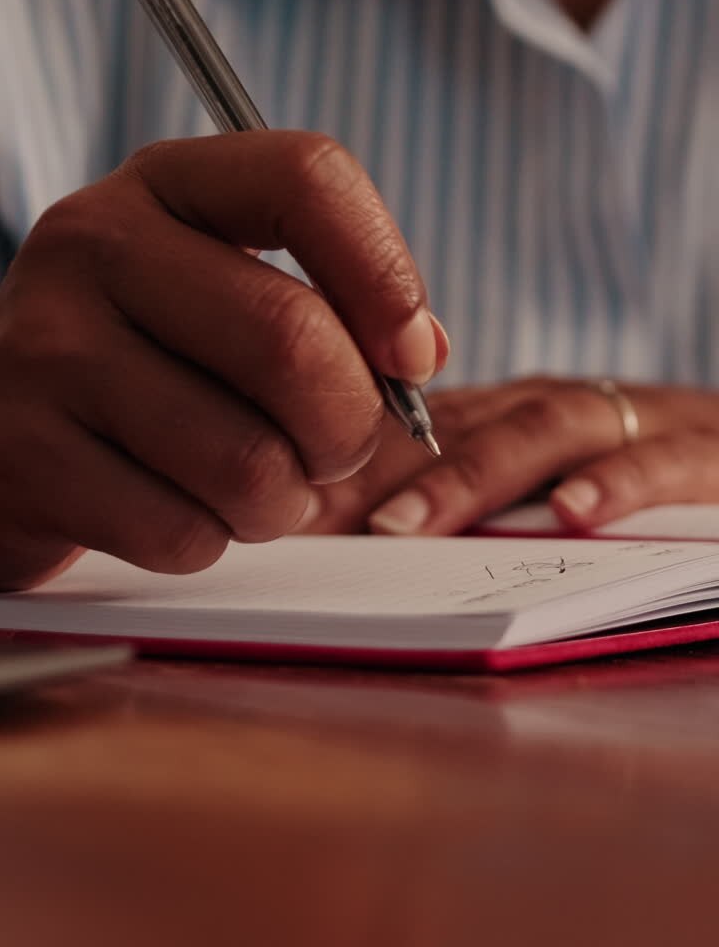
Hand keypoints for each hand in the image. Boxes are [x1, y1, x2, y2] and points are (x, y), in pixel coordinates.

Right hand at [0, 131, 446, 589]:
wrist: (4, 420)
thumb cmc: (148, 354)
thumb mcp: (223, 287)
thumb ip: (331, 304)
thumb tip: (421, 354)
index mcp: (164, 185)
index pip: (306, 178)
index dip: (387, 274)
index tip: (413, 355)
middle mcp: (93, 246)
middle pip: (291, 339)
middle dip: (347, 425)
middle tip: (334, 447)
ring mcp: (46, 351)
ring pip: (246, 460)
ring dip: (282, 500)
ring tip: (253, 483)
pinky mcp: (25, 458)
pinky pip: (184, 533)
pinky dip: (212, 540)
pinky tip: (181, 507)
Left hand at [299, 377, 718, 534]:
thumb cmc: (632, 469)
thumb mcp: (539, 482)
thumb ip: (467, 500)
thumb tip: (354, 537)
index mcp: (509, 414)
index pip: (410, 431)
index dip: (340, 463)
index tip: (271, 503)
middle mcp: (554, 409)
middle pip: (453, 428)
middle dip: (374, 473)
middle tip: (304, 518)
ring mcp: (625, 422)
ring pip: (538, 433)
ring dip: (467, 479)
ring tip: (401, 527)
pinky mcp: (702, 452)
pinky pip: (658, 460)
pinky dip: (617, 483)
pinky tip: (572, 516)